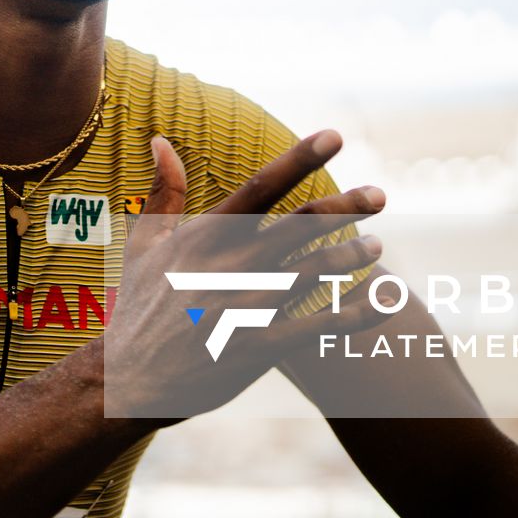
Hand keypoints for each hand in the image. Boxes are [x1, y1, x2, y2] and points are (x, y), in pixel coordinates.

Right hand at [101, 130, 388, 419]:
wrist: (127, 382)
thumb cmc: (138, 308)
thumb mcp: (144, 244)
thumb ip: (163, 192)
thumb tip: (162, 140)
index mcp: (205, 235)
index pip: (260, 186)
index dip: (299, 158)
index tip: (334, 135)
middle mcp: (231, 265)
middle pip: (302, 224)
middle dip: (346, 206)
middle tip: (379, 195)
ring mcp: (247, 307)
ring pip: (316, 270)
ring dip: (352, 255)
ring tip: (376, 246)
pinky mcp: (259, 348)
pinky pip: (320, 326)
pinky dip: (359, 314)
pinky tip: (389, 302)